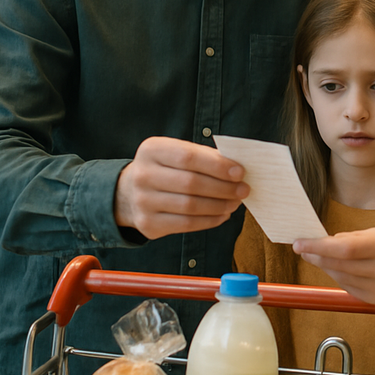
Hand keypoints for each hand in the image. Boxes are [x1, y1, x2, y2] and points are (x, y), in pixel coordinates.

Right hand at [115, 136, 248, 238]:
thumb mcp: (177, 153)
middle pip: (191, 183)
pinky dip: (209, 220)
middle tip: (243, 190)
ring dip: (219, 205)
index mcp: (152, 150)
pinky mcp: (148, 224)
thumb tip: (237, 170)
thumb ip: (205, 157)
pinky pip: (186, 225)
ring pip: (190, 207)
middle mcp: (143, 175)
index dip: (217, 166)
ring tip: (235, 202)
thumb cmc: (166, 168)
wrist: (130, 191)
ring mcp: (142, 201)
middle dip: (223, 188)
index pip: (189, 157)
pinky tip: (222, 214)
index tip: (240, 172)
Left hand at [292, 227, 374, 304]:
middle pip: (339, 264)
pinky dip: (338, 276)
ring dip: (325, 266)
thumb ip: (353, 238)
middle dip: (317, 255)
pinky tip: (336, 267)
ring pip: (341, 277)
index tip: (300, 243)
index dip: (318, 247)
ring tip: (317, 255)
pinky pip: (348, 288)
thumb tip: (326, 242)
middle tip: (303, 248)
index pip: (344, 249)